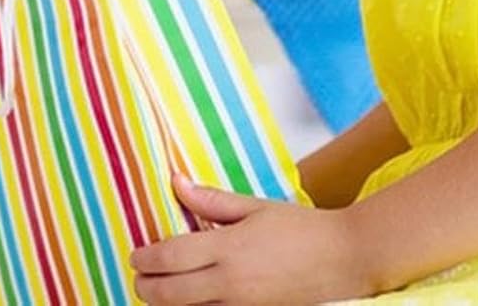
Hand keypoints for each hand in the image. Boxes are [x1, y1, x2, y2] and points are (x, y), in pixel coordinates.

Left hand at [131, 175, 376, 304]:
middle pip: (169, 294)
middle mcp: (229, 282)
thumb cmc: (300, 228)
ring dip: (165, 303)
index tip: (136, 254)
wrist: (341, 260)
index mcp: (228, 248)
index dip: (146, 258)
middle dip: (146, 286)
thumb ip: (212, 200)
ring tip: (157, 289)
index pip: (171, 257)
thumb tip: (177, 182)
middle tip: (138, 276)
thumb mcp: (255, 207)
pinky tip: (189, 299)